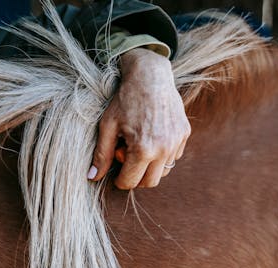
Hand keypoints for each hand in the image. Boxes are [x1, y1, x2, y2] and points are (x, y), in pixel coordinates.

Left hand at [87, 48, 190, 188]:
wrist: (150, 75)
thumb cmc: (125, 99)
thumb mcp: (108, 126)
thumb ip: (101, 154)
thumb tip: (92, 177)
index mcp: (143, 149)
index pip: (130, 182)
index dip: (119, 180)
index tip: (115, 172)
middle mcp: (164, 149)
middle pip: (150, 182)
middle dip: (136, 176)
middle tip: (126, 158)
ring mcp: (177, 142)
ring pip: (163, 170)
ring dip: (150, 165)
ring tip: (139, 144)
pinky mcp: (184, 134)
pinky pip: (174, 156)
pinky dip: (162, 153)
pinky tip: (152, 136)